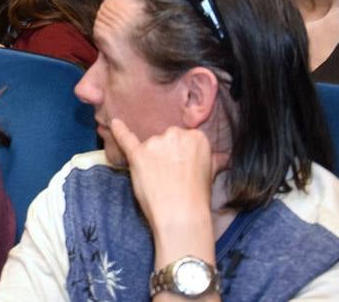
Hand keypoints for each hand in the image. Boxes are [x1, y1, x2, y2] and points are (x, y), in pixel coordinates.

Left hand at [108, 119, 222, 237]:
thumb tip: (223, 157)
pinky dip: (119, 131)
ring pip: (150, 146)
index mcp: (197, 137)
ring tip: (160, 181)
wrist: (182, 215)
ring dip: (152, 159)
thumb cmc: (198, 198)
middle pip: (167, 139)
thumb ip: (213, 160)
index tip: (183, 168)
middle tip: (172, 177)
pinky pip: (126, 138)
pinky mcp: (138, 154)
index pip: (185, 139)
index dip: (182, 156)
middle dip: (167, 155)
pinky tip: (114, 123)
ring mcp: (155, 143)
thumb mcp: (211, 174)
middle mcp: (176, 134)